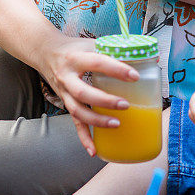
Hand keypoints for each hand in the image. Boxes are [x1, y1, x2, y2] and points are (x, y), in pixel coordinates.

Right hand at [35, 36, 139, 155]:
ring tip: (116, 125)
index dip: (116, 69)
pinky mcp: (65, 103)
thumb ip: (116, 50)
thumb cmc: (74, 48)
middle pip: (84, 93)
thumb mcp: (91, 43)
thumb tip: (150, 57)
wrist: (45, 52)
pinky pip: (75, 123)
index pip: (97, 63)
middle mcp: (68, 77)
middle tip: (126, 105)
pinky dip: (84, 138)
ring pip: (78, 111)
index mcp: (77, 58)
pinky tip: (94, 150)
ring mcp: (65, 93)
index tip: (135, 76)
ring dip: (97, 121)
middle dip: (105, 101)